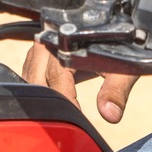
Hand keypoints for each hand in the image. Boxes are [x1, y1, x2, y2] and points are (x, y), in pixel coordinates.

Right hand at [20, 43, 139, 123]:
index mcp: (65, 44)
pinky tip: (55, 102)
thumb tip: (110, 115)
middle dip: (50, 102)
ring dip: (43, 97)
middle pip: (36, 79)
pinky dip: (40, 90)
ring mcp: (39, 48)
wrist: (114, 31)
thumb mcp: (121, 69)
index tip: (76, 118)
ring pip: (30, 78)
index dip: (65, 100)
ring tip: (63, 112)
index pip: (56, 77)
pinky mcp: (36, 54)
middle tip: (69, 120)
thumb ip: (116, 91)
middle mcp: (47, 43)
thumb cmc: (118, 48)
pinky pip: (29, 75)